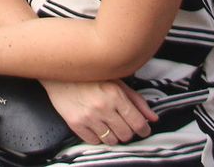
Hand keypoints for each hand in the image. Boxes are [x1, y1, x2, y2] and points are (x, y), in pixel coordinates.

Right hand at [39, 79, 156, 146]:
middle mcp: (102, 107)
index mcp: (115, 95)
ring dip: (114, 135)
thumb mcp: (117, 81)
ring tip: (110, 125)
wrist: (59, 72)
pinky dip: (98, 137)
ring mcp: (88, 117)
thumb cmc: (90, 75)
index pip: (137, 122)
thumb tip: (153, 118)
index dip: (144, 129)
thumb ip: (137, 100)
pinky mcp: (75, 123)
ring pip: (111, 140)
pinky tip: (97, 126)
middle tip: (124, 125)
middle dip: (128, 132)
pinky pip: (94, 142)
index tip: (144, 130)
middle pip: (126, 134)